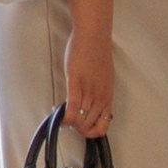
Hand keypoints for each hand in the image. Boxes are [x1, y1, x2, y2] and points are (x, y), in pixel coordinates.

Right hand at [61, 20, 114, 140]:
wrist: (94, 34)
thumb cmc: (97, 51)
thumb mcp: (104, 77)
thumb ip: (99, 91)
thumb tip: (92, 103)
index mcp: (108, 96)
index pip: (103, 126)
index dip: (91, 133)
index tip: (82, 128)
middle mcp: (100, 96)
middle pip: (88, 126)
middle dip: (77, 129)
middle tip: (68, 123)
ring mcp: (89, 90)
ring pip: (80, 120)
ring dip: (70, 124)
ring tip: (63, 119)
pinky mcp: (76, 82)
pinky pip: (72, 108)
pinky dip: (65, 117)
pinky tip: (60, 117)